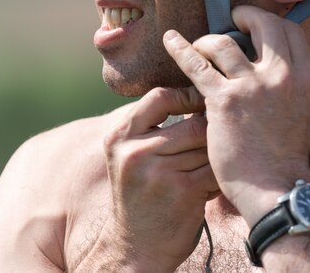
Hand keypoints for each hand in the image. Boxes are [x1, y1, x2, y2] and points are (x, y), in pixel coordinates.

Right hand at [100, 86, 218, 271]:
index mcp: (119, 136)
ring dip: (216, 153)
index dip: (186, 95)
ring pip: (206, 146)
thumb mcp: (129, 155)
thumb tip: (193, 91)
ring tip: (215, 161)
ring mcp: (159, 171)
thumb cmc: (138, 194)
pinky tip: (214, 181)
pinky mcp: (183, 191)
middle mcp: (136, 151)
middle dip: (209, 130)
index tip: (201, 100)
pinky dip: (219, 174)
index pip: (159, 97)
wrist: (134, 248)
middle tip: (220, 135)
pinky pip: (214, 169)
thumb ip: (150, 126)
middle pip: (191, 123)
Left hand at [163, 5, 309, 226]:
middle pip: (263, 26)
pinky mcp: (223, 100)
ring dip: (209, 41)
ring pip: (224, 43)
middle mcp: (282, 76)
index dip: (270, 23)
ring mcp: (252, 86)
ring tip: (200, 46)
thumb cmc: (285, 157)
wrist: (276, 190)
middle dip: (246, 16)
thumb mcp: (301, 111)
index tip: (255, 25)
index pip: (290, 33)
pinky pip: (196, 64)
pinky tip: (170, 39)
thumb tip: (268, 68)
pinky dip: (180, 48)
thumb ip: (287, 86)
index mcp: (305, 79)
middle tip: (233, 20)